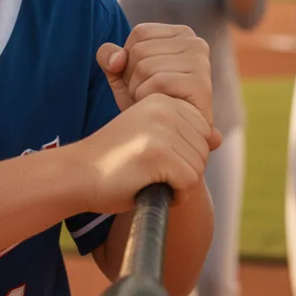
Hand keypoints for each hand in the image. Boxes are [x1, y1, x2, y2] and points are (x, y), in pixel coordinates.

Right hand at [76, 93, 214, 212]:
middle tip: (146, 170)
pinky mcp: (158, 153)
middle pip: (203, 151)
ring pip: (198, 168)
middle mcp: (164, 108)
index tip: (150, 156)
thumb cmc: (112, 161)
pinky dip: (175, 196)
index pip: (202, 133)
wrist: (76, 174)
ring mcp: (161, 129)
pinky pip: (190, 183)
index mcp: (161, 99)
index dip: (181, 154)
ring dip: (177, 184)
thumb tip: (219, 137)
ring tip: (144, 178)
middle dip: (182, 170)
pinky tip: (148, 188)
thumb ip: (183, 137)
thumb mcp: (149, 140)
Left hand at [96, 23, 215, 131]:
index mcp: (181, 34)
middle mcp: (196, 44)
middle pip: (140, 50)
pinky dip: (148, 99)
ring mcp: (201, 64)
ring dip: (139, 90)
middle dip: (133, 77)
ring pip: (145, 67)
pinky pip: (157, 83)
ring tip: (155, 101)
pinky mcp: (201, 85)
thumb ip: (109, 57)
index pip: (140, 33)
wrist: (168, 138)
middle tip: (149, 94)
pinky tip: (162, 108)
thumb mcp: (121, 75)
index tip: (144, 78)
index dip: (130, 59)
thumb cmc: (147, 102)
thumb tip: (117, 60)